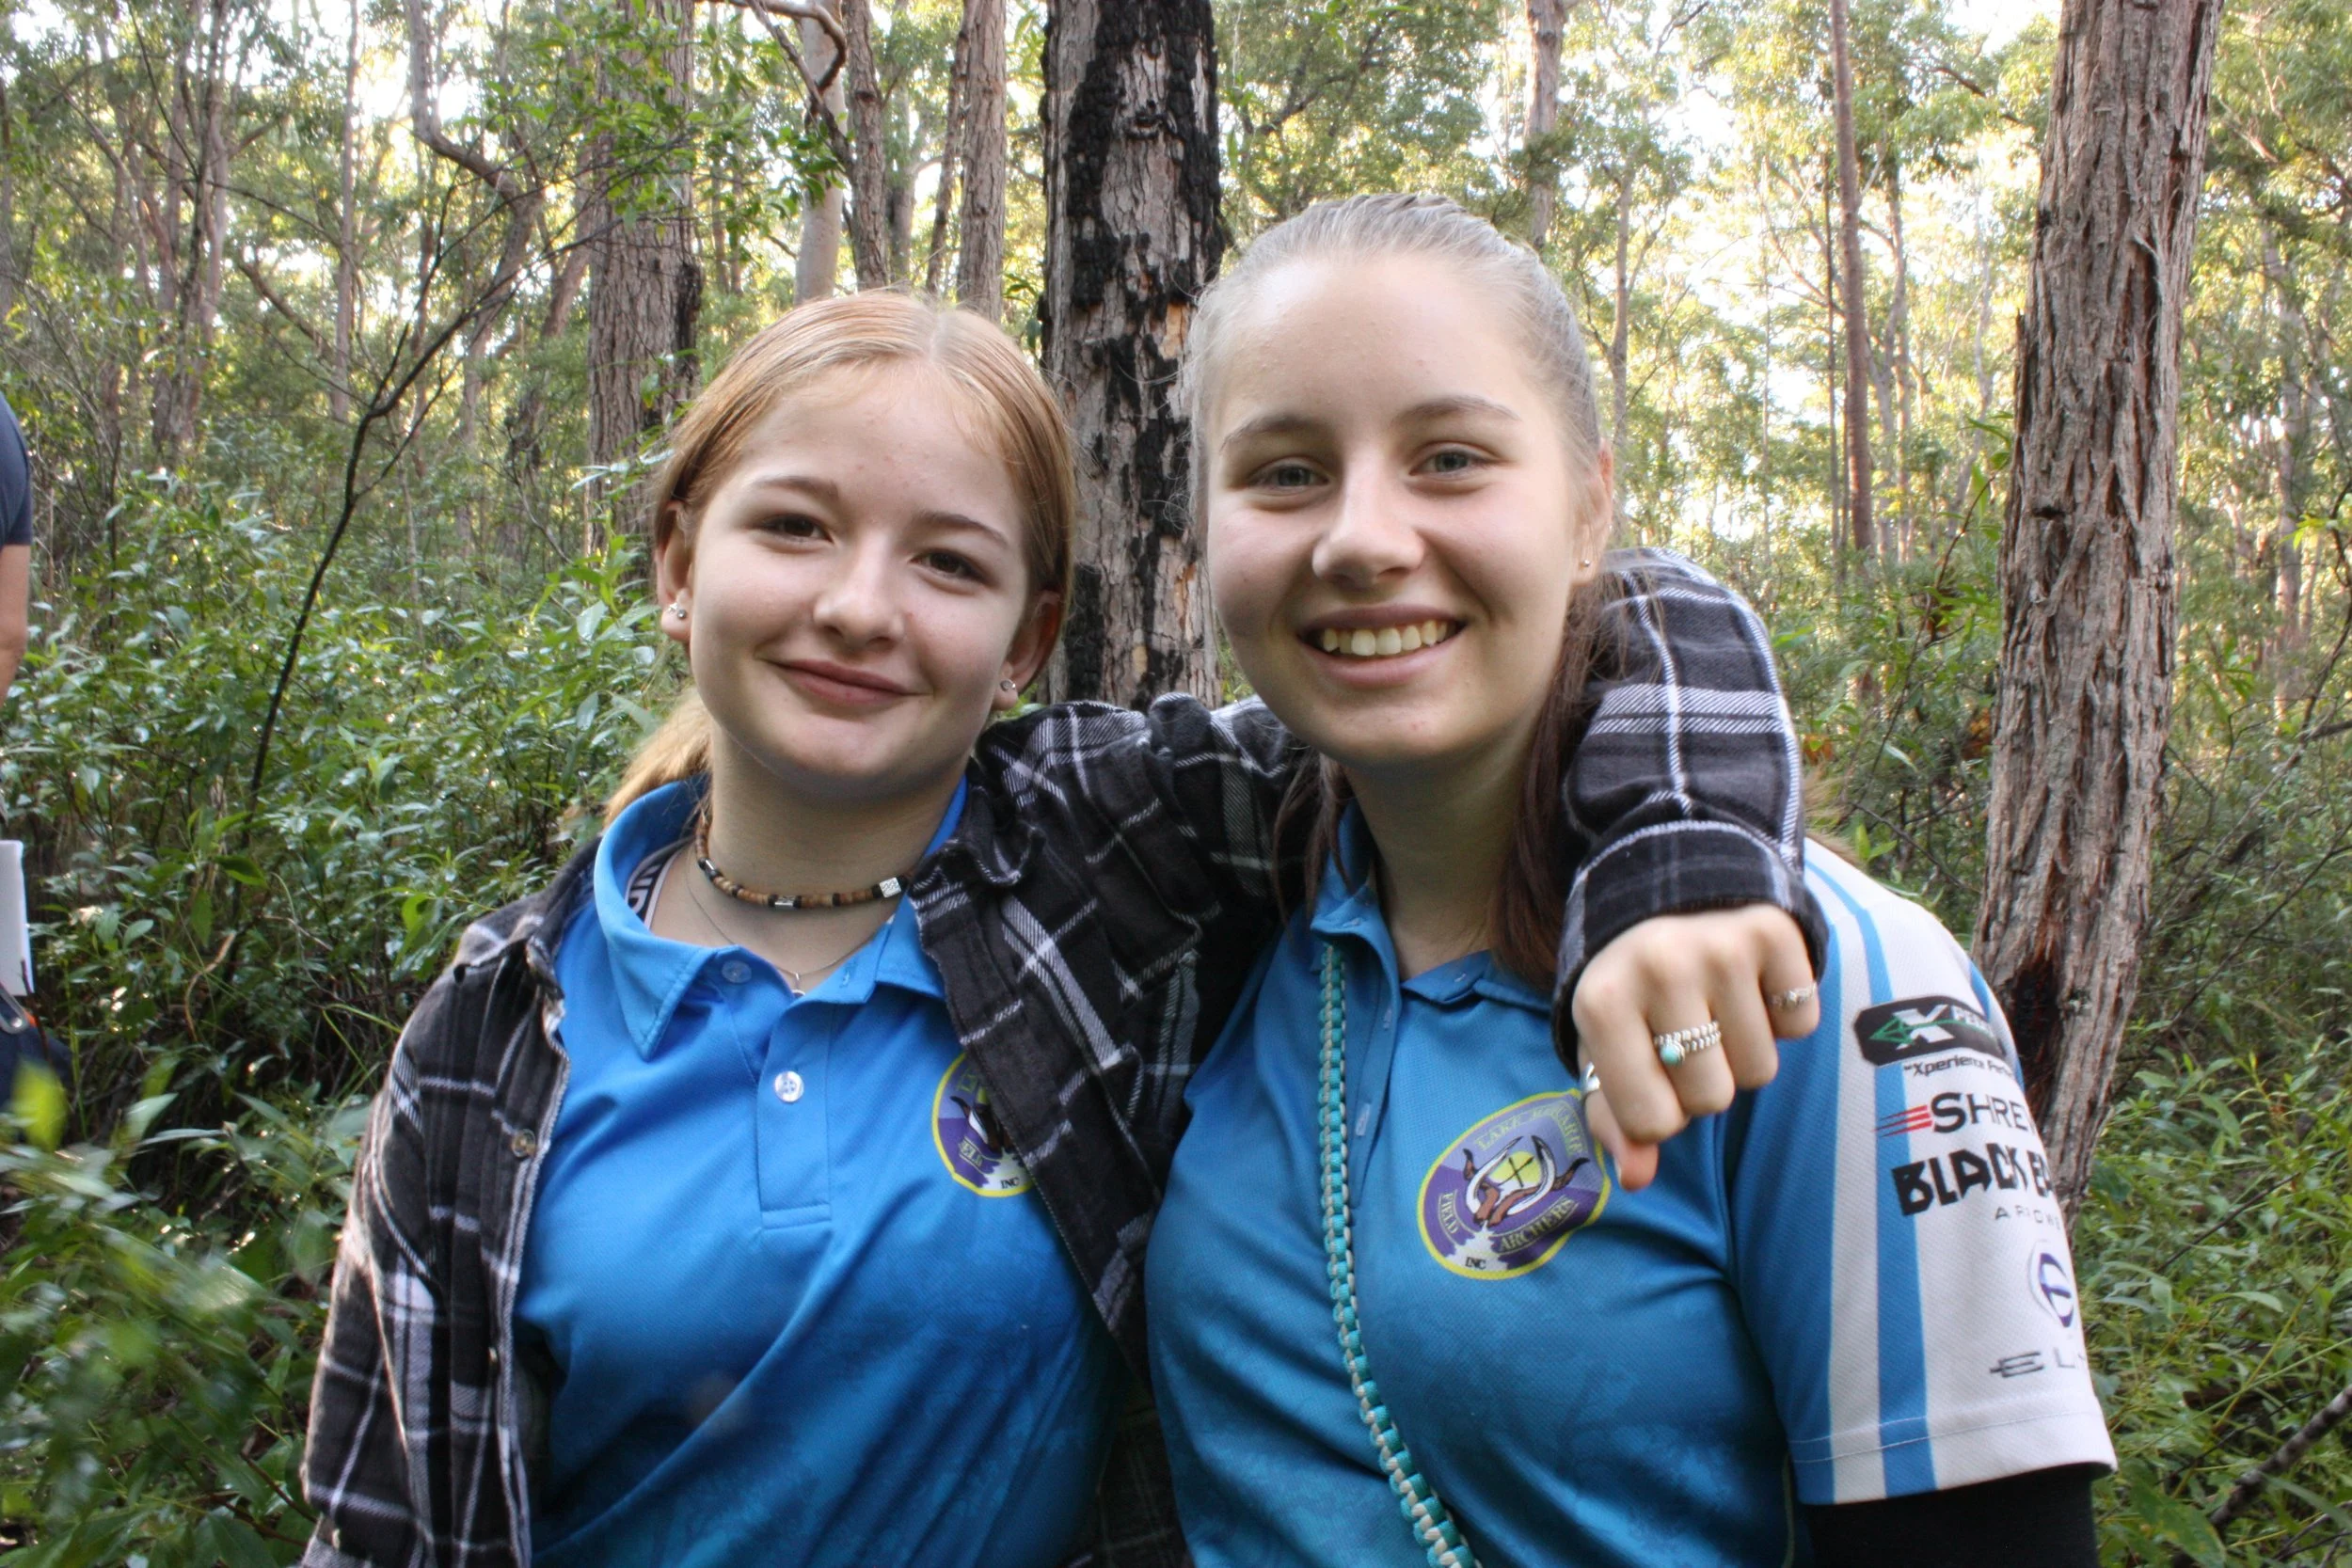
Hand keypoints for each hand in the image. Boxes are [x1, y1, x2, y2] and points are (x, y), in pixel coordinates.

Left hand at [1571, 905, 1819, 1190]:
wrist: (1668, 888)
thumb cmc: (1632, 990)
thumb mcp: (1603, 1048)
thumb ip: (1614, 1118)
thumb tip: (1636, 1177)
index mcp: (1601, 1003)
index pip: (1653, 1122)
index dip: (1659, 1111)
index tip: (1650, 1070)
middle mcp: (1658, 968)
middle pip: (1713, 1100)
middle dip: (1703, 1083)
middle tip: (1687, 1034)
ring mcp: (1719, 946)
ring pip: (1762, 1070)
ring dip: (1744, 1052)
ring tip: (1716, 1007)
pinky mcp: (1773, 932)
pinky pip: (1801, 1023)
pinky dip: (1783, 1015)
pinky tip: (1751, 985)